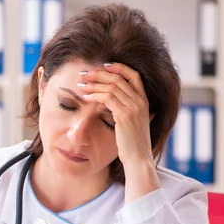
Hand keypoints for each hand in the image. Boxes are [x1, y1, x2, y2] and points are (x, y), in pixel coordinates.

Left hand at [78, 63, 160, 202]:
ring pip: (111, 86)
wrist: (138, 159)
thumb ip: (126, 111)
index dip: (119, 68)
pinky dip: (94, 94)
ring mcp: (134, 107)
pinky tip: (84, 96)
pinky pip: (107, 98)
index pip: (134, 75)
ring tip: (80, 84)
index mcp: (144, 101)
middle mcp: (140, 101)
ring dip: (93, 83)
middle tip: (83, 74)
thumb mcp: (132, 123)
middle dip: (99, 73)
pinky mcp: (124, 115)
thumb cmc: (132, 144)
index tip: (104, 65)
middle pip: (118, 78)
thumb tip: (113, 104)